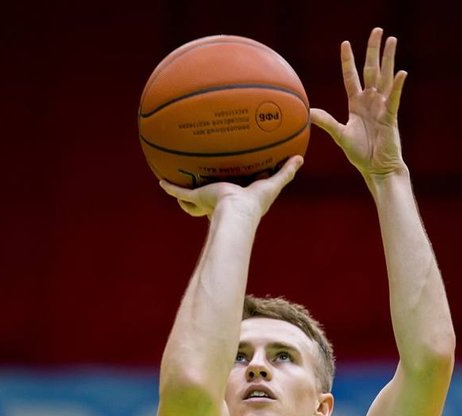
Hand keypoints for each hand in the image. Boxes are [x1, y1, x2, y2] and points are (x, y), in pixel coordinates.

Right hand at [159, 156, 303, 219]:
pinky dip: (170, 188)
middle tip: (206, 170)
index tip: (233, 172)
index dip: (234, 180)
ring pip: (193, 192)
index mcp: (237, 197)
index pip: (234, 187)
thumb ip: (286, 172)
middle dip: (208, 182)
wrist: (236, 212)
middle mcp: (221, 199)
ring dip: (186, 185)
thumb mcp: (272, 184)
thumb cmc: (255, 202)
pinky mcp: (196, 198)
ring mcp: (207, 199)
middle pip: (213, 189)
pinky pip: (179, 192)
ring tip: (178, 171)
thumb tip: (300, 158)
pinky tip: (161, 181)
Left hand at [311, 27, 407, 179]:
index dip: (348, 60)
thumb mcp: (340, 135)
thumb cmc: (360, 154)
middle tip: (377, 30)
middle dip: (373, 50)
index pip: (351, 76)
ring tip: (392, 40)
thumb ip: (327, 122)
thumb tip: (309, 112)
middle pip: (372, 70)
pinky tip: (401, 72)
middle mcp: (371, 101)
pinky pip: (394, 99)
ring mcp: (382, 107)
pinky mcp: (391, 117)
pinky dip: (397, 86)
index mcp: (357, 104)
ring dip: (389, 59)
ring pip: (386, 78)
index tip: (345, 43)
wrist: (376, 168)